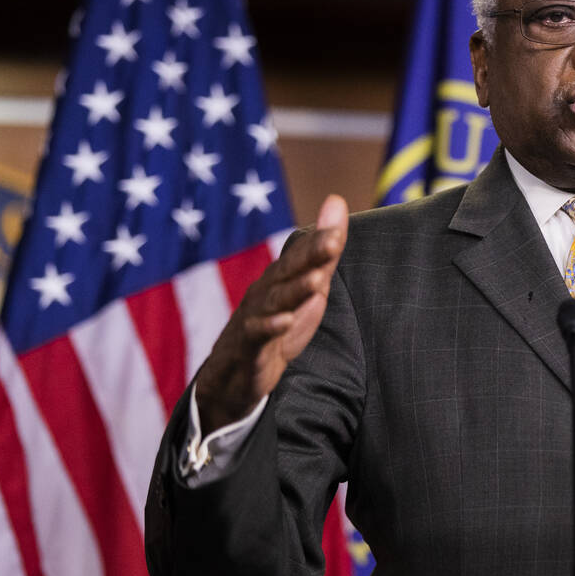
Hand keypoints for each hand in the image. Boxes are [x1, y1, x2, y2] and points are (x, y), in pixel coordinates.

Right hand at [195, 194, 348, 432]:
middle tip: (334, 241)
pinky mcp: (248, 345)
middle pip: (289, 271)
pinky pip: (258, 334)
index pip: (303, 254)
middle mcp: (266, 291)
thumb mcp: (306, 289)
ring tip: (316, 281)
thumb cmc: (276, 325)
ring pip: (276, 300)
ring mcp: (255, 316)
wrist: (234, 374)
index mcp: (281, 277)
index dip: (321, 240)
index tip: (340, 228)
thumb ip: (323, 251)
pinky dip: (270, 327)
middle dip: (311, 255)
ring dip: (296, 290)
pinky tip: (285, 321)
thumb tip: (337, 201)